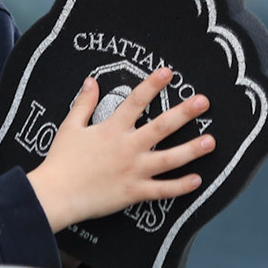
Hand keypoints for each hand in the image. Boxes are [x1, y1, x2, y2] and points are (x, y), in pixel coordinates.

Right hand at [26, 67, 212, 231]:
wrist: (56, 195)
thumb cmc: (61, 161)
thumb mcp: (70, 126)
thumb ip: (84, 103)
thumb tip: (91, 81)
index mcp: (112, 129)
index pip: (136, 101)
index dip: (153, 85)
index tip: (169, 72)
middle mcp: (127, 147)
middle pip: (161, 127)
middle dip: (184, 112)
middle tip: (204, 101)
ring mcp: (133, 171)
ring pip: (169, 159)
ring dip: (191, 149)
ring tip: (211, 141)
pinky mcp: (134, 192)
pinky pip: (162, 190)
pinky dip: (180, 186)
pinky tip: (197, 180)